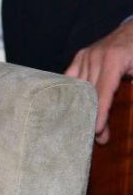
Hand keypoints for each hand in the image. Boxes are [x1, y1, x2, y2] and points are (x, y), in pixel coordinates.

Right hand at [65, 18, 132, 143]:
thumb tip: (131, 105)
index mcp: (113, 60)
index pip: (103, 92)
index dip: (100, 113)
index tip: (98, 132)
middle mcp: (95, 58)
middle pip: (90, 93)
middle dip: (93, 116)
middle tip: (98, 138)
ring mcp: (85, 56)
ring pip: (78, 88)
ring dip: (82, 108)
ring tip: (87, 127)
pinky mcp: (79, 57)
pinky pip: (69, 78)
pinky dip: (69, 93)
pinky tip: (71, 107)